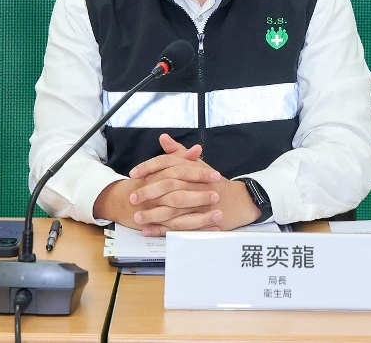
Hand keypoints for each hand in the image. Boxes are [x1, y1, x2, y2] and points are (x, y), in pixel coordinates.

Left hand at [131, 135, 263, 234]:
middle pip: (169, 186)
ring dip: (153, 214)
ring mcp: (198, 204)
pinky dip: (162, 230)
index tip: (134, 173)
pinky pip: (178, 227)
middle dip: (148, 193)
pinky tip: (149, 231)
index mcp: (192, 169)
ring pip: (173, 209)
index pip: (168, 163)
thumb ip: (178, 153)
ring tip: (137, 218)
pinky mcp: (200, 222)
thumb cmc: (215, 182)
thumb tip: (163, 138)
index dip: (149, 167)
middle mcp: (195, 184)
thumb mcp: (198, 164)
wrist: (238, 201)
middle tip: (132, 198)